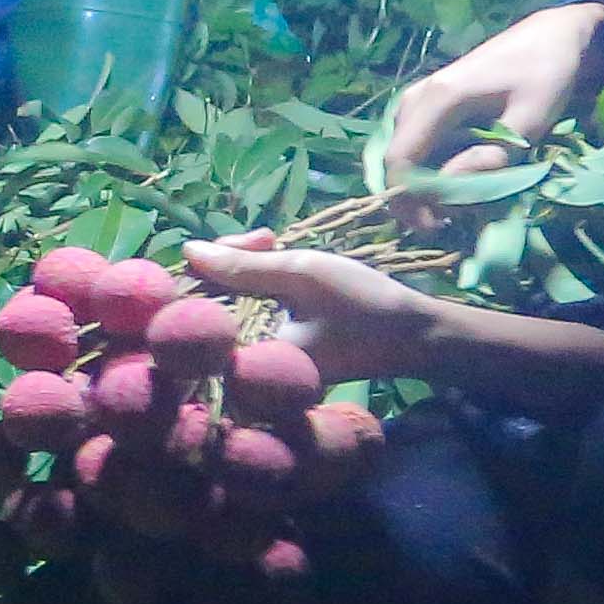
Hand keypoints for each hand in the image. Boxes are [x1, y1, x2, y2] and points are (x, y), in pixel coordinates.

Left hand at [181, 238, 449, 382]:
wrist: (414, 336)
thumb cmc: (363, 304)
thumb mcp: (302, 274)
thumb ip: (242, 265)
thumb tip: (189, 251)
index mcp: (246, 359)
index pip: (196, 312)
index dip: (205, 268)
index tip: (242, 242)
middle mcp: (245, 367)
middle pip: (209, 305)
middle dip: (229, 261)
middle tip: (267, 236)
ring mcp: (258, 359)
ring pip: (228, 303)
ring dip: (243, 267)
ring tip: (272, 239)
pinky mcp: (272, 349)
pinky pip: (247, 311)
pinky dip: (256, 284)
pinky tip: (273, 257)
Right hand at [381, 1, 602, 199]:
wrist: (550, 36)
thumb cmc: (544, 74)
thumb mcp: (529, 120)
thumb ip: (490, 159)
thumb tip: (450, 193)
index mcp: (437, 100)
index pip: (400, 161)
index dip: (412, 202)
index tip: (441, 225)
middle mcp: (415, 99)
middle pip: (394, 162)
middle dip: (417, 199)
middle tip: (454, 220)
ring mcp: (416, 100)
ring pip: (403, 157)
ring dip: (424, 186)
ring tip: (462, 201)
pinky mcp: (426, 105)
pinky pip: (415, 146)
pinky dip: (430, 169)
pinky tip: (460, 178)